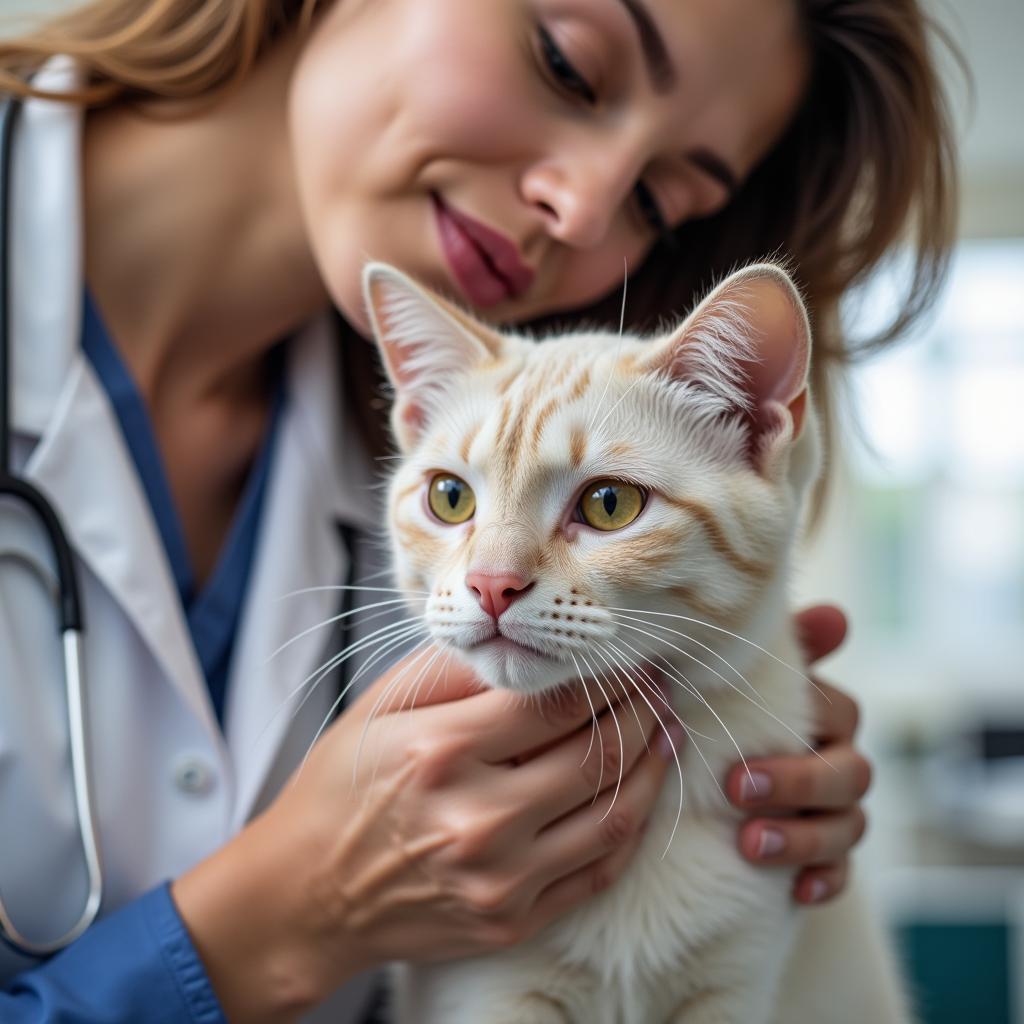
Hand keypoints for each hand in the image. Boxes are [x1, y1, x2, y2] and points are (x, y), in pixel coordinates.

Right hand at [173, 650, 675, 1020]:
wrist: (306, 895)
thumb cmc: (339, 790)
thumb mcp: (379, 708)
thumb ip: (453, 671)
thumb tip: (523, 645)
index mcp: (441, 752)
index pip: (554, 703)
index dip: (604, 676)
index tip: (625, 659)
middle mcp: (476, 818)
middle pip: (593, 753)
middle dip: (639, 711)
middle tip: (657, 687)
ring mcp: (499, 878)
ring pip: (612, 815)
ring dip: (651, 767)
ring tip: (664, 733)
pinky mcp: (511, 918)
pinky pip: (597, 870)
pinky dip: (630, 826)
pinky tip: (638, 792)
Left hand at [724, 605, 871, 905]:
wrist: (695, 780)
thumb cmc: (722, 713)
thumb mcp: (736, 681)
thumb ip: (780, 650)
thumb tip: (835, 615)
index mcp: (822, 714)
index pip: (840, 712)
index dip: (809, 721)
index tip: (752, 737)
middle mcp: (838, 761)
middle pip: (850, 773)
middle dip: (798, 782)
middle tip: (737, 789)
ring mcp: (837, 814)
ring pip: (849, 827)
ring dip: (802, 837)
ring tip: (749, 843)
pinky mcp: (827, 860)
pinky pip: (845, 875)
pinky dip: (824, 881)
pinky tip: (797, 890)